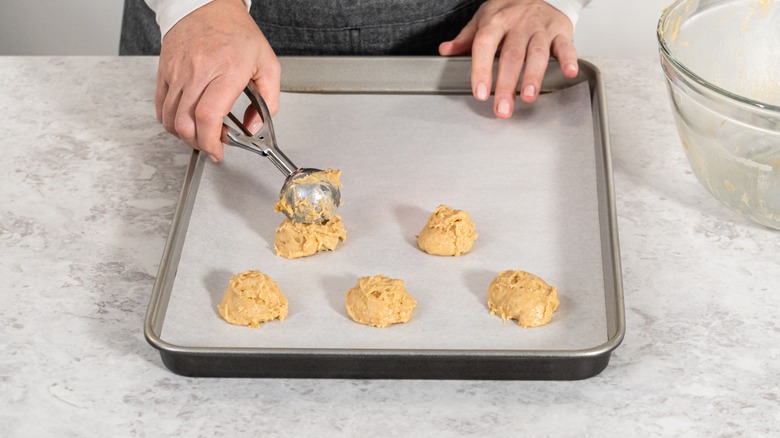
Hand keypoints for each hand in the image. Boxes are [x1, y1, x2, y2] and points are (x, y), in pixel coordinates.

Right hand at [156, 0, 279, 161]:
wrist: (207, 5)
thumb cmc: (237, 32)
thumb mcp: (267, 63)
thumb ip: (269, 100)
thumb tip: (255, 126)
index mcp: (227, 71)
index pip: (209, 116)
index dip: (211, 141)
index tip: (218, 151)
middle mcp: (199, 72)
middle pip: (186, 122)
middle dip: (198, 143)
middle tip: (211, 144)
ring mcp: (178, 71)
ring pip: (170, 118)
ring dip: (184, 135)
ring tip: (200, 133)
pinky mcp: (164, 70)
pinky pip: (160, 105)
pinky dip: (169, 121)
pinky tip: (184, 120)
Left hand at [439, 0, 578, 117]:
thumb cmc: (508, 11)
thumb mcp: (483, 20)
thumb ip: (465, 38)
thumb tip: (445, 50)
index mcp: (496, 20)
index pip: (484, 44)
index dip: (481, 69)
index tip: (480, 92)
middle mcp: (519, 23)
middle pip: (511, 55)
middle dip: (506, 84)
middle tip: (502, 108)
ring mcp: (540, 27)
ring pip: (537, 52)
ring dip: (533, 76)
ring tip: (527, 97)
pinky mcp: (560, 31)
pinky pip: (566, 45)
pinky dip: (569, 59)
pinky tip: (568, 73)